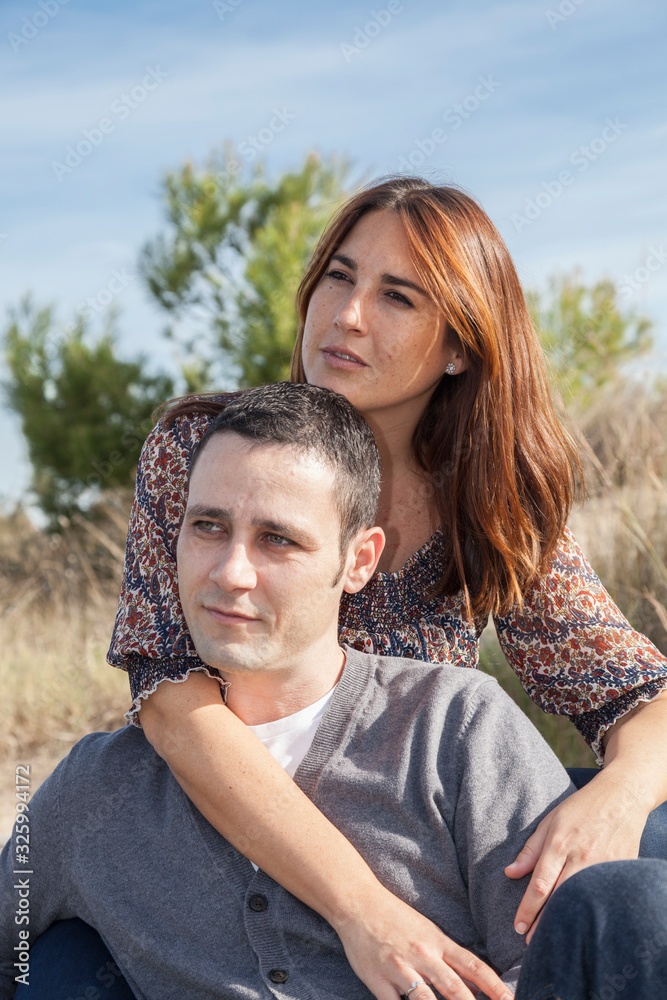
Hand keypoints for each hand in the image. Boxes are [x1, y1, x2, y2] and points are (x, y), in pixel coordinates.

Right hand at [335, 889, 513, 999]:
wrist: (358, 903)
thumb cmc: (395, 917)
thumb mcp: (427, 930)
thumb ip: (448, 957)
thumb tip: (474, 984)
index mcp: (437, 941)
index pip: (473, 967)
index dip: (494, 987)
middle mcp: (422, 955)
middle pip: (454, 989)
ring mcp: (399, 969)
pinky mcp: (378, 981)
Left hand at [505, 771, 646, 942]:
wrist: (620, 797)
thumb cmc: (580, 809)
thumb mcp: (549, 822)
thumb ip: (530, 849)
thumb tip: (510, 873)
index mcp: (559, 844)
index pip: (539, 885)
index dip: (528, 909)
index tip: (518, 927)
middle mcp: (581, 857)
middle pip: (559, 898)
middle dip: (544, 923)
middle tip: (531, 943)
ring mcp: (603, 865)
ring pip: (581, 901)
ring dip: (566, 922)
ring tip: (553, 939)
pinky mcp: (620, 869)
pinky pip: (602, 895)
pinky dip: (590, 910)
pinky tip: (581, 922)